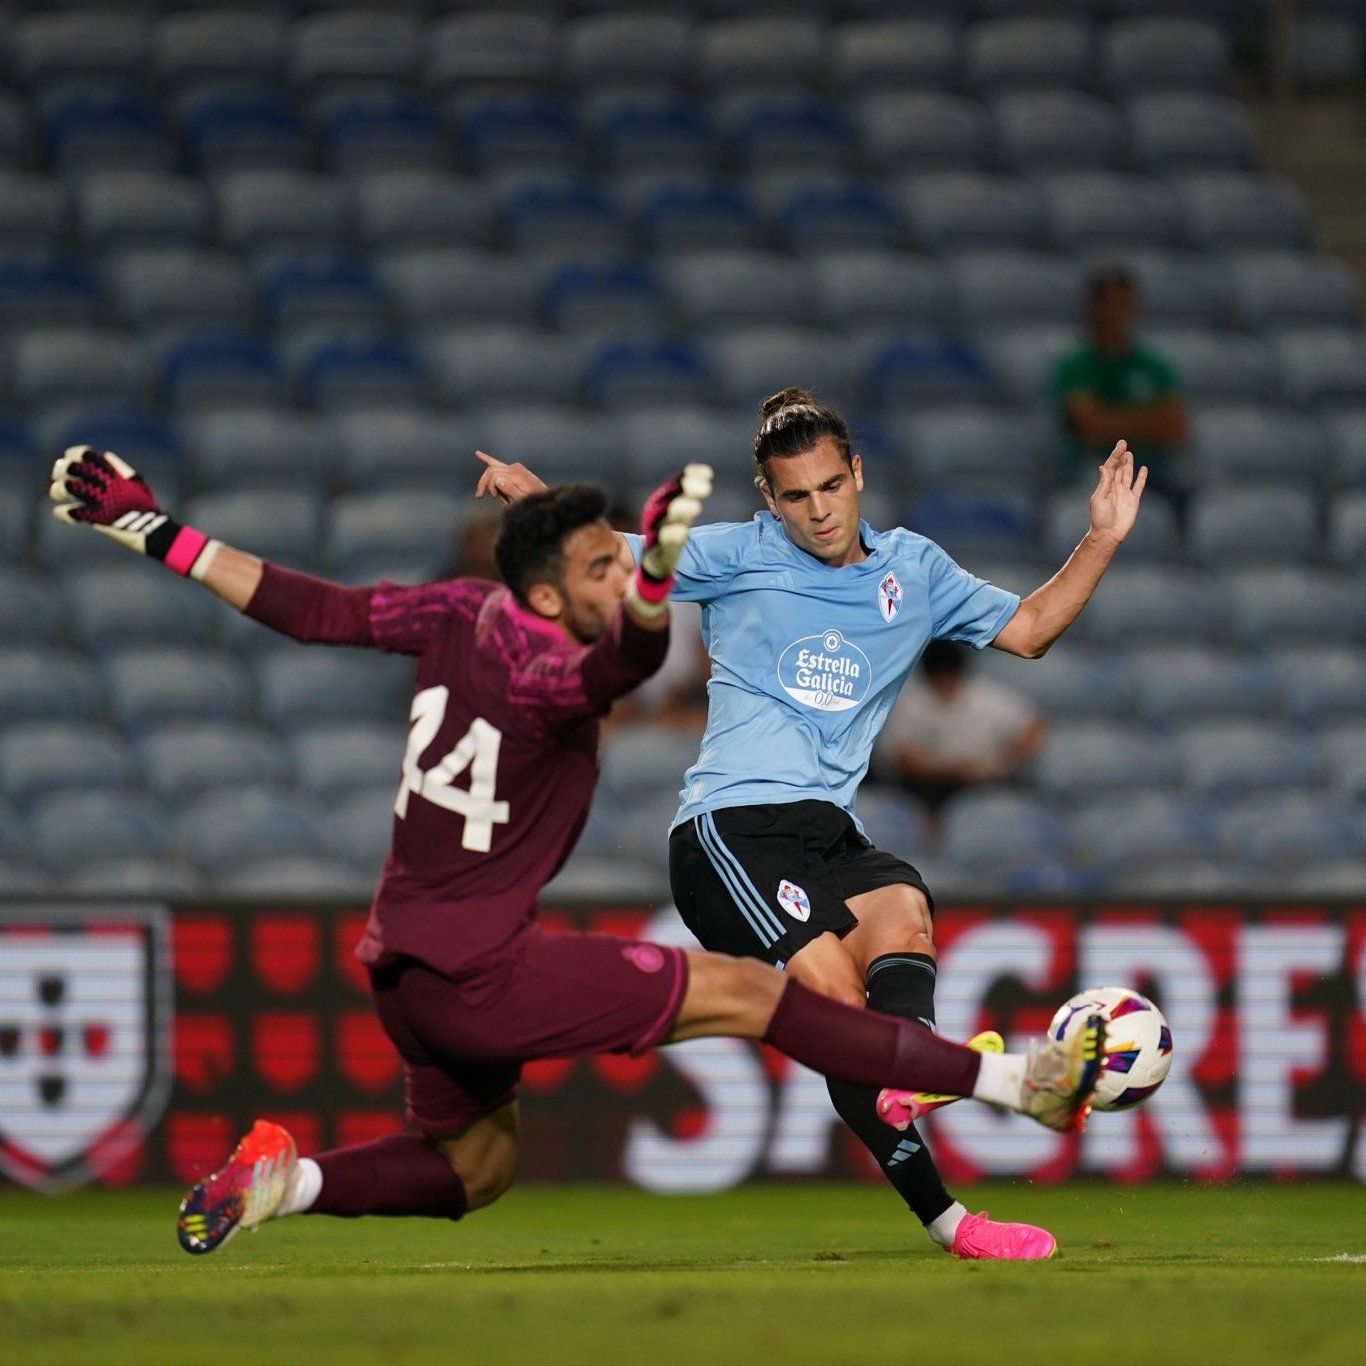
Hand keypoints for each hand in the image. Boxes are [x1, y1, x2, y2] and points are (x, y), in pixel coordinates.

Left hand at [50, 445, 169, 550]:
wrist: (151, 529)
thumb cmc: (144, 506)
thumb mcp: (136, 482)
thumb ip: (119, 469)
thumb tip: (104, 456)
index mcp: (111, 473)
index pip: (84, 454)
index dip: (73, 454)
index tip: (72, 461)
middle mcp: (102, 483)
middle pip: (70, 467)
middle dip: (60, 470)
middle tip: (60, 477)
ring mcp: (97, 499)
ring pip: (65, 487)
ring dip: (58, 490)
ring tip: (59, 494)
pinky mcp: (94, 517)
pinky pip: (68, 513)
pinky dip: (62, 514)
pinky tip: (66, 515)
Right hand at [474, 450, 546, 504]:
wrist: (545, 497)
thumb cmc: (534, 501)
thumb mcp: (523, 499)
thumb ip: (511, 490)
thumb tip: (498, 480)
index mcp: (516, 474)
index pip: (494, 475)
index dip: (490, 486)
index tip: (495, 497)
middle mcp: (515, 467)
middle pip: (491, 470)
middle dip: (484, 483)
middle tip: (479, 496)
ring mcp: (515, 467)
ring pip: (493, 470)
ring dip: (491, 484)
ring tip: (497, 498)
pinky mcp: (515, 469)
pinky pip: (498, 463)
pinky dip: (488, 459)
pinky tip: (477, 454)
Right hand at [639, 464, 712, 584]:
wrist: (655, 561)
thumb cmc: (671, 530)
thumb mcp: (682, 510)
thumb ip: (690, 493)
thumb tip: (705, 472)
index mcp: (663, 500)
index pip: (677, 483)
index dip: (691, 476)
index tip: (709, 474)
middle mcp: (657, 513)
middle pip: (671, 498)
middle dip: (687, 491)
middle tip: (707, 488)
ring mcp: (655, 531)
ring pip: (665, 518)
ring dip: (680, 510)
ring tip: (696, 506)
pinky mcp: (655, 551)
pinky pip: (661, 543)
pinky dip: (670, 536)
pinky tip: (681, 531)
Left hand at [1087, 441, 1146, 546]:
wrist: (1108, 534)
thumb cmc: (1100, 518)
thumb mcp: (1099, 498)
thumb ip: (1104, 482)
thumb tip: (1103, 466)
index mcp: (1105, 486)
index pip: (1110, 467)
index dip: (1115, 455)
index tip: (1120, 445)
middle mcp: (1115, 487)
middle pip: (1118, 468)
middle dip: (1121, 456)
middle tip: (1123, 443)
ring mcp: (1124, 493)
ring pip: (1127, 474)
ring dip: (1128, 464)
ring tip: (1129, 453)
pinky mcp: (1133, 500)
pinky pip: (1139, 486)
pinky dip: (1141, 477)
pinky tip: (1143, 469)